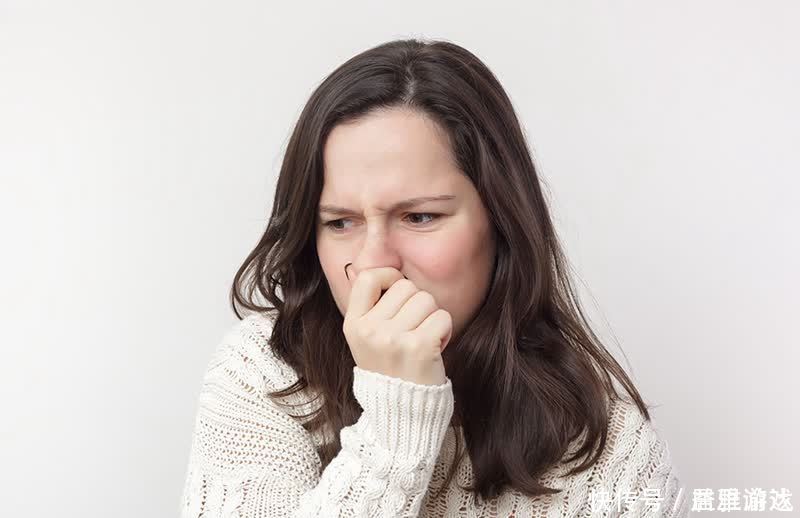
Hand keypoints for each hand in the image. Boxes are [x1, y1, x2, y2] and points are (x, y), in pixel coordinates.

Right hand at [343, 266, 451, 385]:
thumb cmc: (389, 368)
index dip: (389, 277)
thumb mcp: (366, 339)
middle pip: (406, 287)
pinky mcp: (419, 347)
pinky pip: (443, 316)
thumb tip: (385, 271)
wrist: (402, 412)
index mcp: (354, 325)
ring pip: (426, 299)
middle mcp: (370, 331)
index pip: (368, 277)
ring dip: (432, 317)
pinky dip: (445, 330)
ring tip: (423, 339)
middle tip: (413, 328)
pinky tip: (435, 347)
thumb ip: (371, 307)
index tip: (398, 293)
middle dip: (416, 303)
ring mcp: (393, 339)